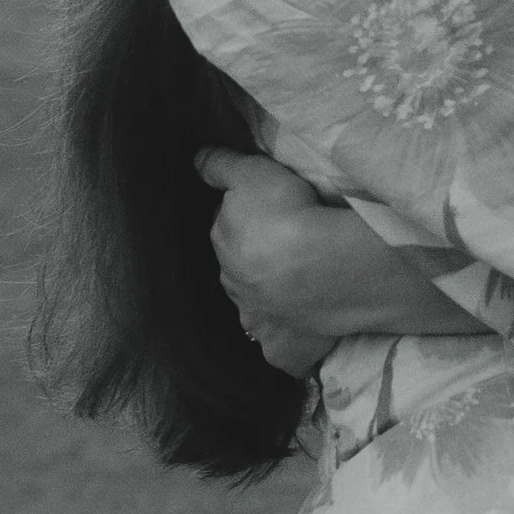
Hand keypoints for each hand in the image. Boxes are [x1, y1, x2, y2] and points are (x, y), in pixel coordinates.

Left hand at [198, 148, 487, 374]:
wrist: (319, 267)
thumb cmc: (284, 214)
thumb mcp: (251, 173)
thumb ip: (221, 167)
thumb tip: (194, 159)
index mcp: (223, 246)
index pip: (228, 235)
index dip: (246, 226)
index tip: (267, 218)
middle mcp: (234, 288)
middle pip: (240, 275)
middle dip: (254, 267)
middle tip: (285, 253)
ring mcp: (258, 322)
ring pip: (257, 312)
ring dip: (268, 304)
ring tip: (297, 291)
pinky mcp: (285, 349)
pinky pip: (283, 354)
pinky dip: (287, 349)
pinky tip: (299, 342)